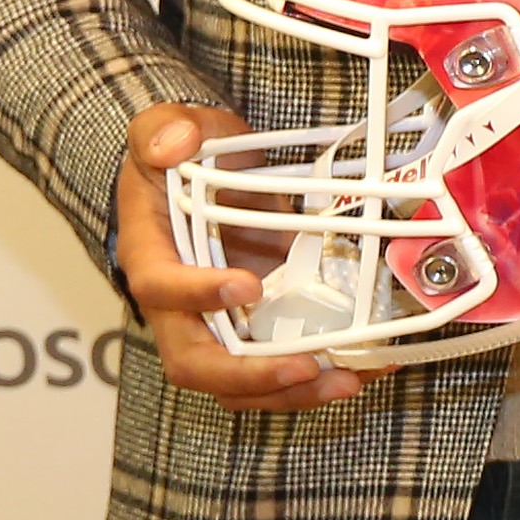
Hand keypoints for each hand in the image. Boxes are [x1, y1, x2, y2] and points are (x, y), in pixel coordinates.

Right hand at [120, 100, 366, 412]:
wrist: (209, 173)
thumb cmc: (185, 157)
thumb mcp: (169, 128)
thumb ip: (164, 130)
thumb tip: (172, 145)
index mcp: (151, 254)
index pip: (160, 287)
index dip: (197, 295)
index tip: (246, 285)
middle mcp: (178, 305)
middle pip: (195, 360)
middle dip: (249, 374)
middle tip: (305, 367)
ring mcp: (219, 324)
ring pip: (237, 381)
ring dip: (290, 392)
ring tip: (348, 382)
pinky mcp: (258, 328)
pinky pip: (277, 366)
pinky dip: (317, 377)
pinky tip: (368, 368)